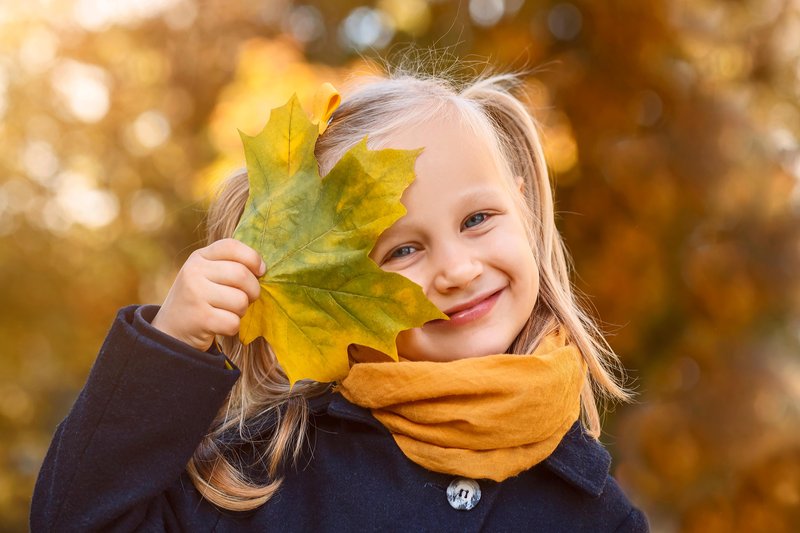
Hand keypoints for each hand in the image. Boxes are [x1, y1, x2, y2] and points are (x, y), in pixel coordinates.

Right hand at [151, 238, 265, 350]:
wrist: (171, 329)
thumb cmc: (200, 298)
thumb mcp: (207, 274)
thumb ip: (231, 265)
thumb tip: (263, 269)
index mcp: (199, 257)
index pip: (232, 246)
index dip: (253, 258)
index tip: (260, 272)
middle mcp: (194, 272)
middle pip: (242, 275)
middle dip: (253, 290)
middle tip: (247, 298)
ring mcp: (195, 295)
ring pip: (241, 301)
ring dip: (241, 311)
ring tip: (228, 311)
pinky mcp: (200, 319)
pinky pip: (233, 322)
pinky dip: (232, 327)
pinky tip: (219, 325)